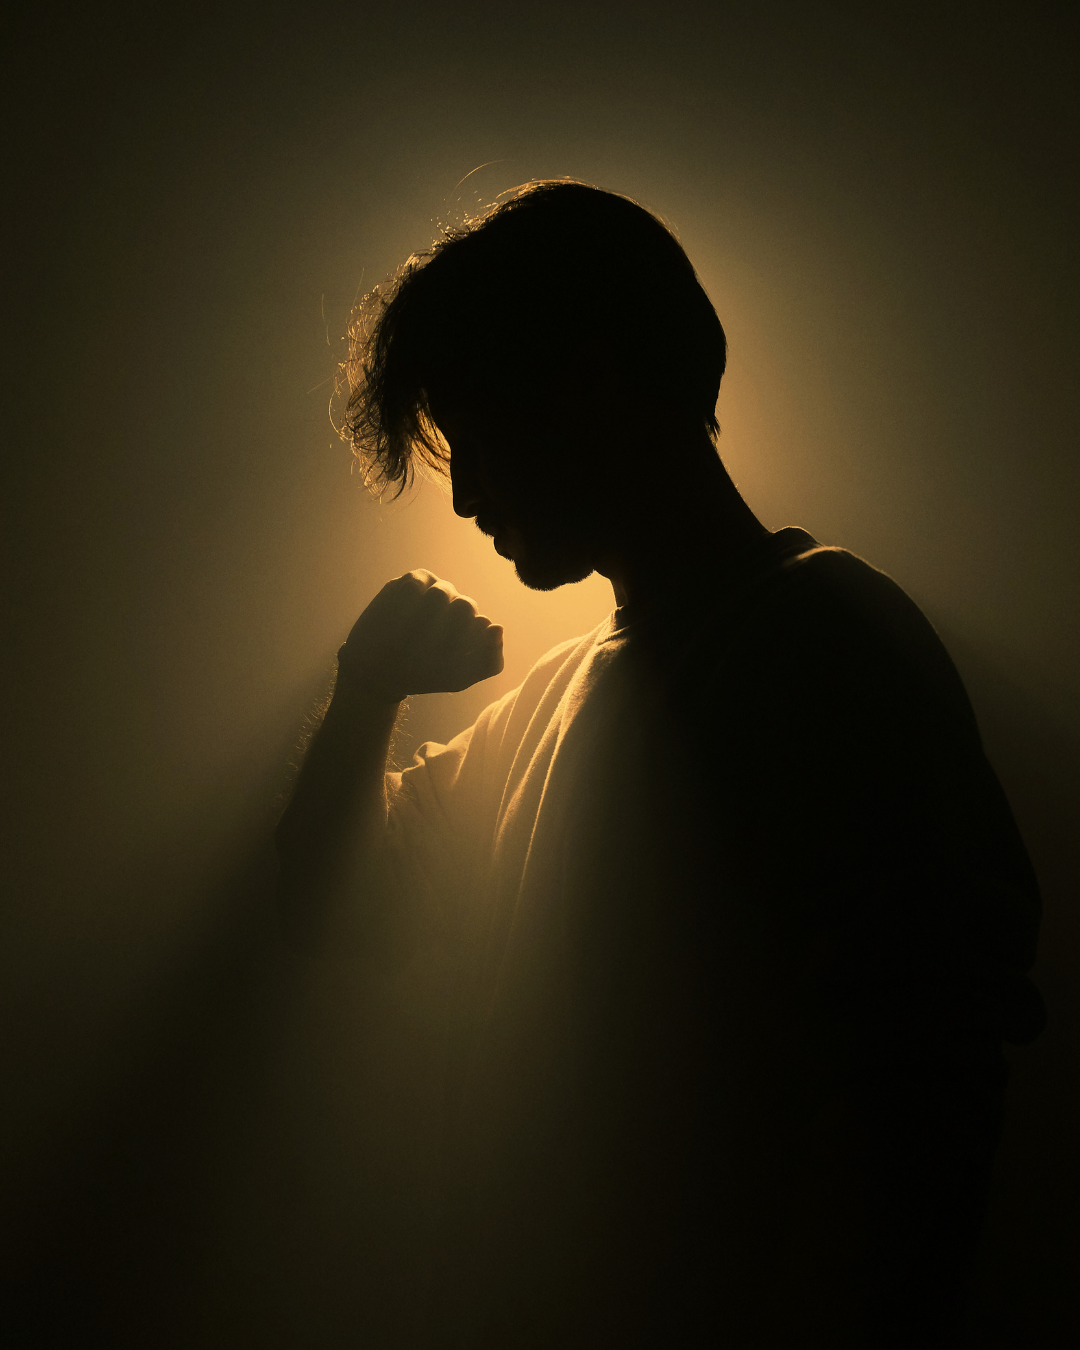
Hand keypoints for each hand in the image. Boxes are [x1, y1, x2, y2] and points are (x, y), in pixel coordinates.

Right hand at [336, 570, 503, 700]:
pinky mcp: (412, 580)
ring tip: (406, 639)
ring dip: (421, 621)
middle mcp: (459, 604)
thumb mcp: (459, 678)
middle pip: (465, 607)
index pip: (482, 628)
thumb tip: (497, 628)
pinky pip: (413, 588)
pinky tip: (393, 622)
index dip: (460, 649)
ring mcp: (438, 589)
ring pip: (440, 595)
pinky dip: (402, 608)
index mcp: (476, 626)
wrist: (380, 672)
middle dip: (442, 634)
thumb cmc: (423, 674)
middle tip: (421, 653)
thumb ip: (489, 661)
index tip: (440, 666)